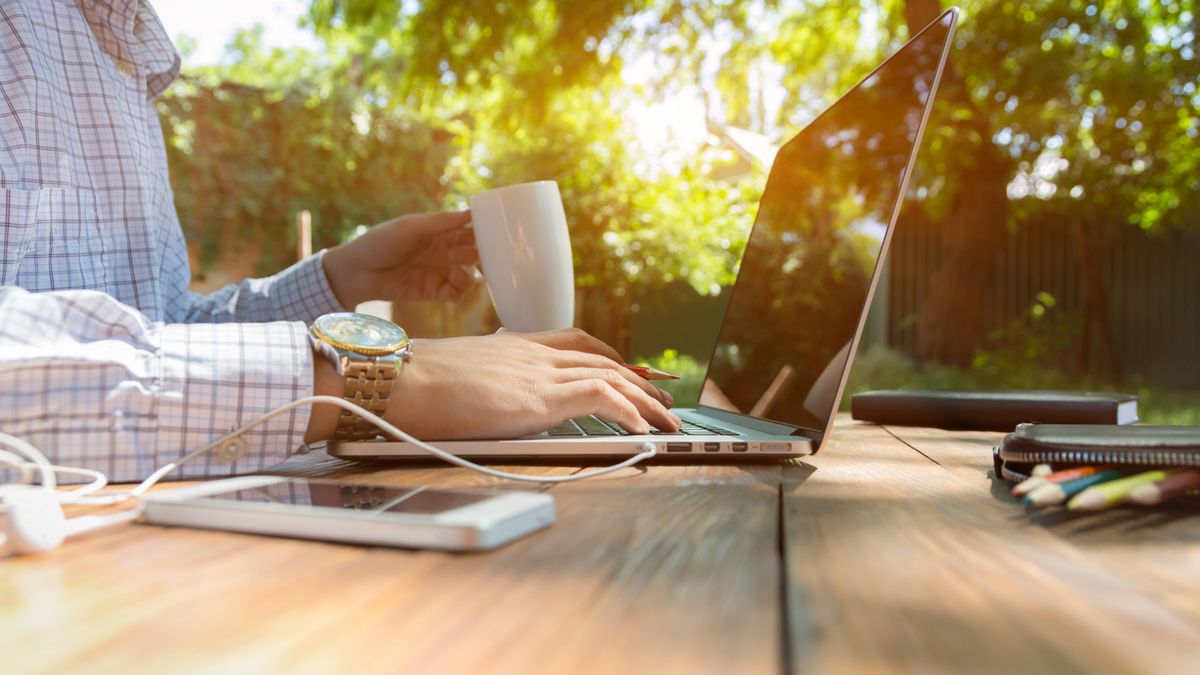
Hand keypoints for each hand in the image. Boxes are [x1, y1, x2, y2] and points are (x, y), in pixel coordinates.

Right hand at [307, 328, 679, 442]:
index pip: (575, 342)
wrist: (393, 380)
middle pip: (600, 359)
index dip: (608, 356)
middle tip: (664, 395)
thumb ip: (481, 382)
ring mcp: (535, 372)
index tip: (629, 369)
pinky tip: (643, 427)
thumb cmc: (409, 382)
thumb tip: (486, 401)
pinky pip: (599, 397)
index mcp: (512, 345)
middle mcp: (530, 352)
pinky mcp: (536, 397)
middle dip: (638, 378)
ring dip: (644, 400)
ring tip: (668, 421)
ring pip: (609, 376)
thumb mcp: (455, 374)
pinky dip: (627, 410)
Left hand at [321, 211, 478, 307]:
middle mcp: (442, 251)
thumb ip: (440, 222)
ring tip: (453, 270)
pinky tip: (449, 285)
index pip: (468, 231)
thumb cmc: (380, 242)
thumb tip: (470, 213)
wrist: (357, 272)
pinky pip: (457, 293)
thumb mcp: (409, 227)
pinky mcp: (433, 291)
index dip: (474, 233)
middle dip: (471, 253)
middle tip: (452, 254)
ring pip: (469, 275)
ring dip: (468, 273)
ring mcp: (439, 272)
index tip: (468, 235)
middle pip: (473, 253)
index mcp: (438, 232)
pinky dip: (459, 290)